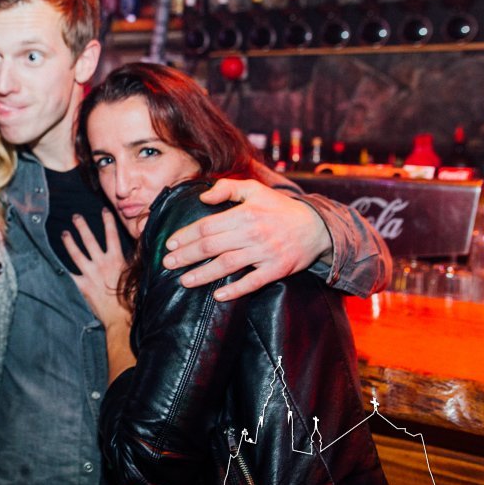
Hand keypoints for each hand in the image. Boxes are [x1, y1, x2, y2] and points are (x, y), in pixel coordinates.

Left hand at [64, 209, 130, 330]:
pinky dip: (60, 268)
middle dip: (82, 226)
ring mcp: (90, 274)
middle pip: (89, 240)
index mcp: (116, 259)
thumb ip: (137, 258)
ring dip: (69, 242)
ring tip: (64, 233)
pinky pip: (69, 274)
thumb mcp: (138, 275)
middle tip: (75, 217)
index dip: (108, 221)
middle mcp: (101, 263)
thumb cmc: (132, 298)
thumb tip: (143, 243)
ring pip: (76, 254)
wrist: (121, 318)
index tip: (104, 210)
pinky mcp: (82, 286)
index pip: (111, 235)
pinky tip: (53, 262)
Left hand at [164, 179, 331, 301]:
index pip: (206, 226)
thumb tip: (203, 198)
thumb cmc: (279, 208)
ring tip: (184, 281)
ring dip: (203, 274)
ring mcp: (265, 253)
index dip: (186, 236)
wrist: (316, 227)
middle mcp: (253, 233)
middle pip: (211, 246)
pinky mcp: (276, 269)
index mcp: (244, 214)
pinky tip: (218, 296)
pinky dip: (235, 290)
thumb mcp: (255, 190)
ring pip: (227, 265)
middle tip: (167, 263)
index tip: (170, 244)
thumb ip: (227, 189)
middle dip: (186, 256)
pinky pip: (252, 282)